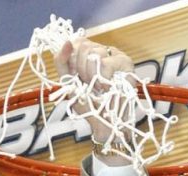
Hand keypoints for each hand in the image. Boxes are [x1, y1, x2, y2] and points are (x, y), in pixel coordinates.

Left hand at [54, 38, 134, 163]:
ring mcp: (115, 55)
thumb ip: (61, 61)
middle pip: (84, 46)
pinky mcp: (126, 63)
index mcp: (89, 53)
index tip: (77, 77)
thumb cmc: (88, 104)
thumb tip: (67, 41)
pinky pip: (105, 64)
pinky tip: (106, 87)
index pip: (77, 42)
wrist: (103, 122)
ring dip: (91, 76)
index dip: (73, 59)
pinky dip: (102, 79)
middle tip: (89, 84)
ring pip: (94, 53)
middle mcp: (103, 51)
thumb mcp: (68, 81)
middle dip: (81, 69)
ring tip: (98, 87)